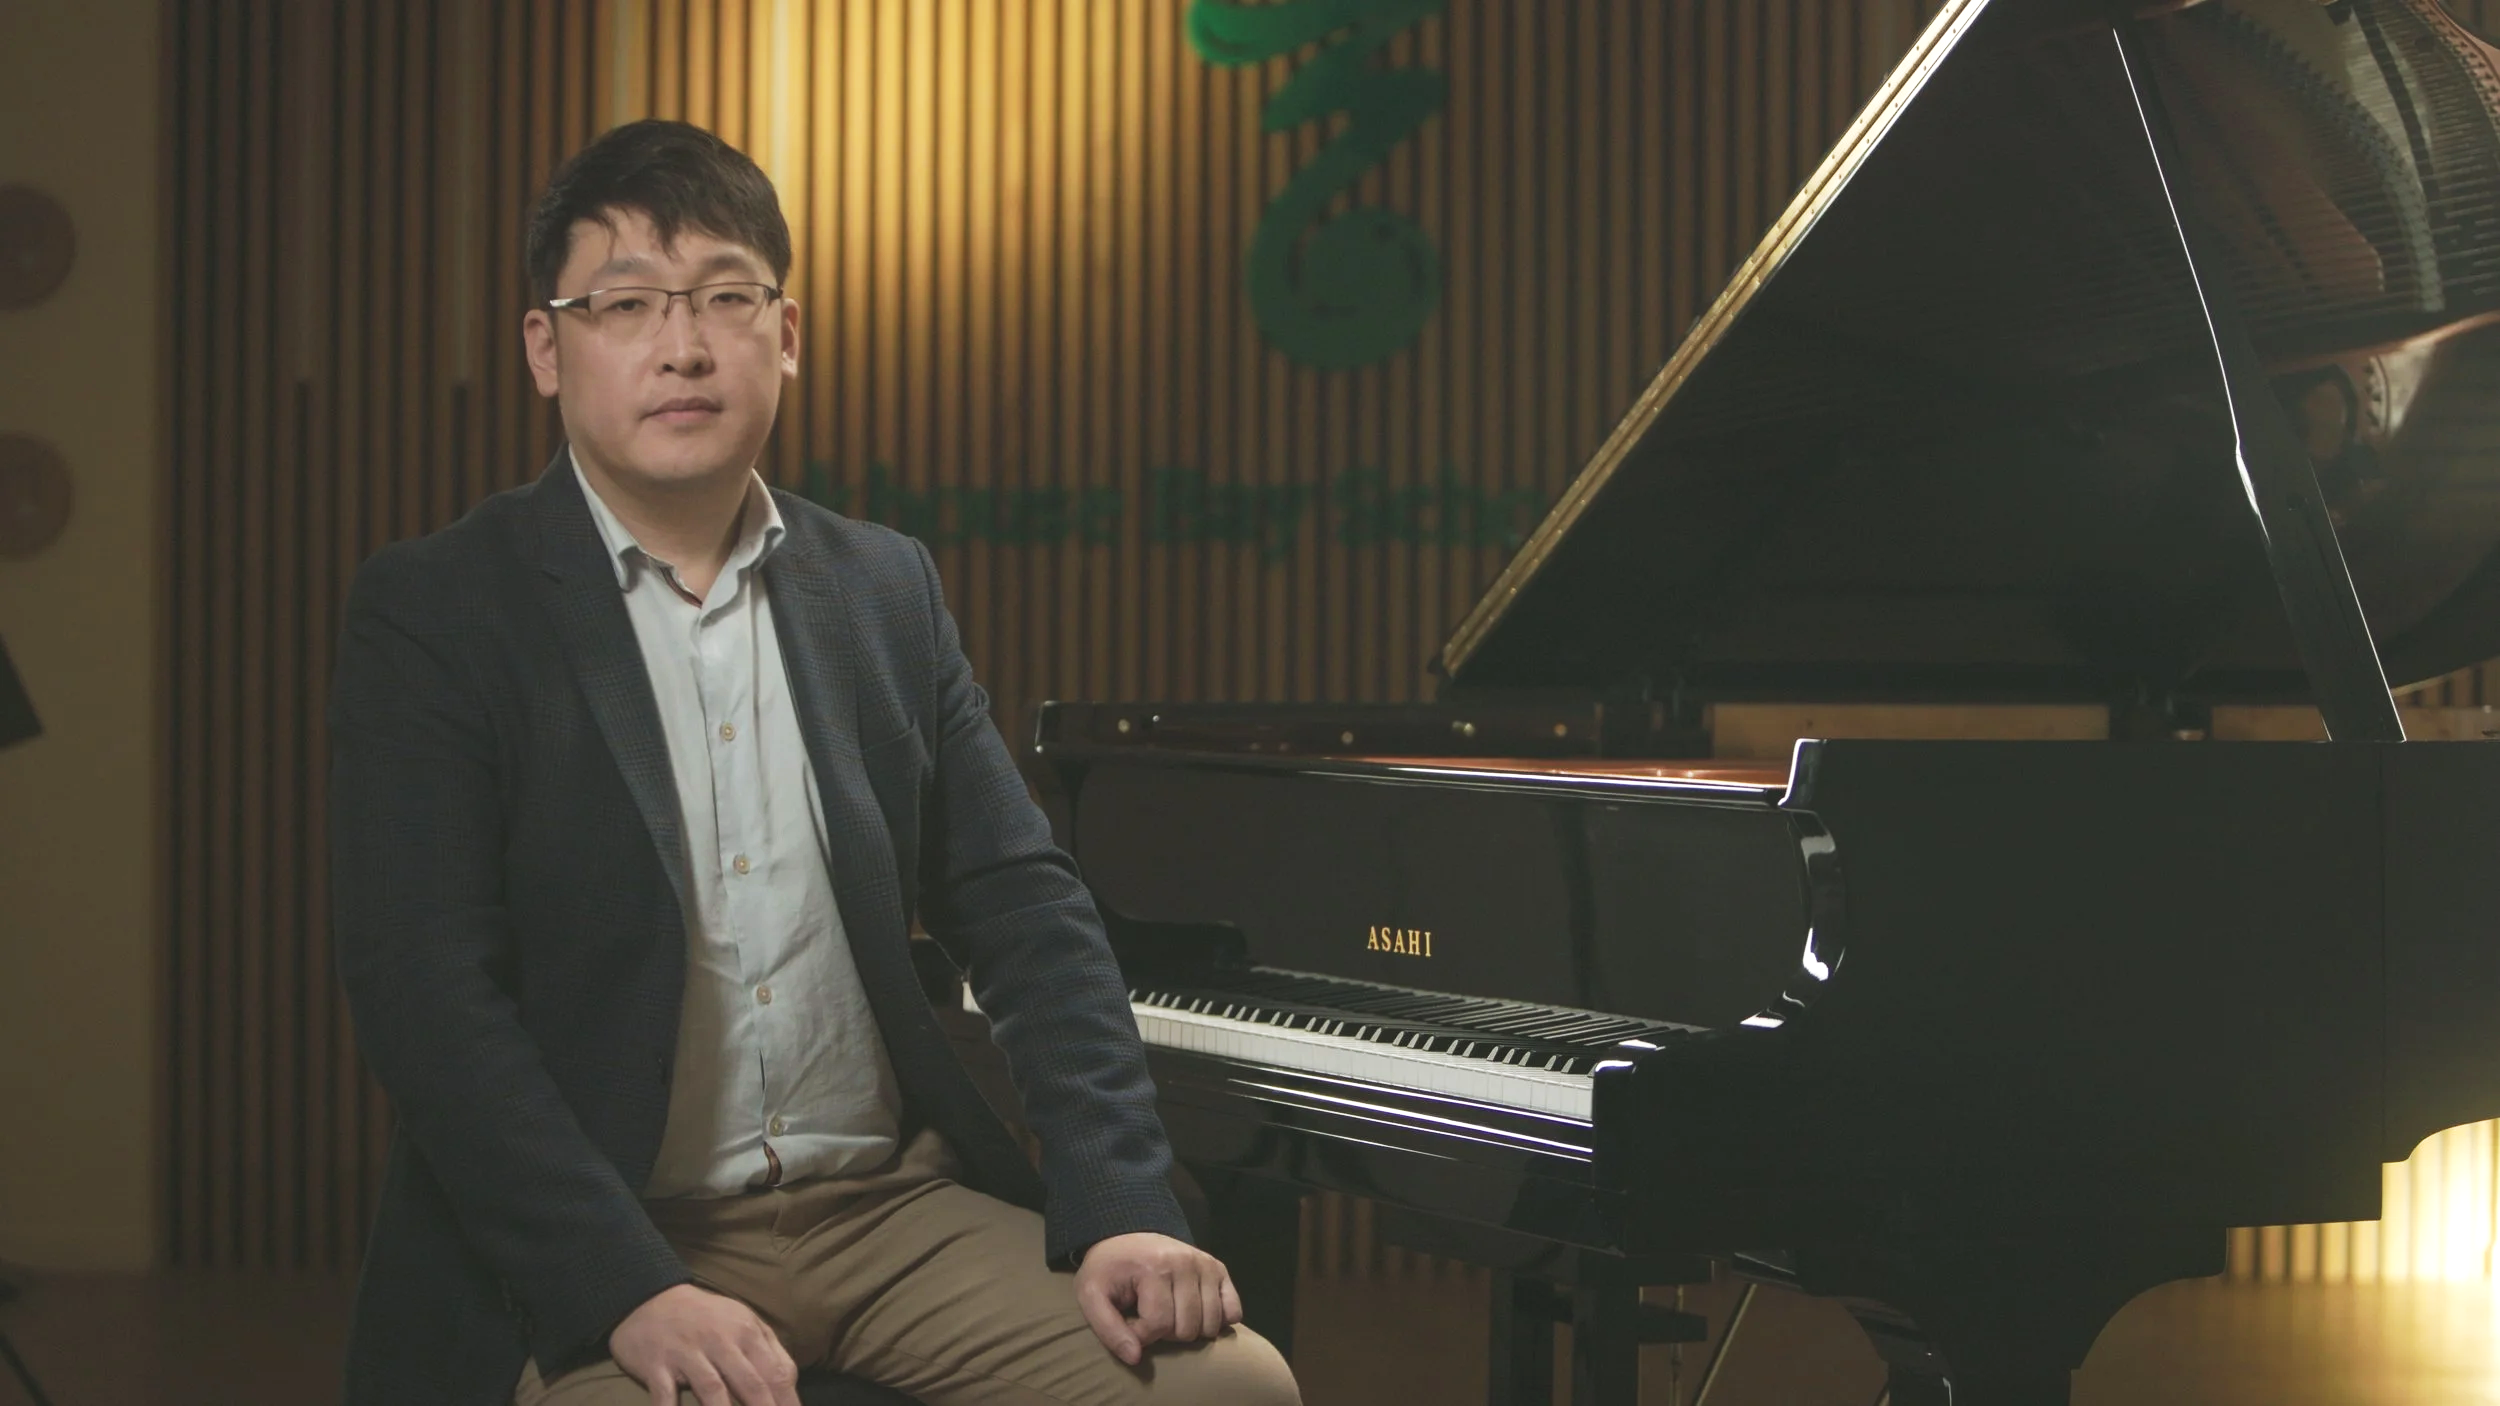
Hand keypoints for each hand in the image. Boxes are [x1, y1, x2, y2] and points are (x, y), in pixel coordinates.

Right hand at [608, 1283, 801, 1405]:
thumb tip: (791, 1384)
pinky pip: (664, 1395)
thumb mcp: (744, 1322)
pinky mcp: (655, 1365)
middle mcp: (720, 1342)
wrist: (650, 1299)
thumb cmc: (706, 1318)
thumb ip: (770, 1351)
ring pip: (712, 1390)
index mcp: (746, 1332)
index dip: (788, 1403)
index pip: (776, 1373)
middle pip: (750, 1384)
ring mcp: (687, 1353)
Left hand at [1073, 1231, 1243, 1365]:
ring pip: (1210, 1325)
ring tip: (1171, 1314)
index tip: (1129, 1321)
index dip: (1140, 1335)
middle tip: (1151, 1316)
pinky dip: (1217, 1320)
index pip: (1157, 1326)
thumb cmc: (1108, 1270)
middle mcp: (1186, 1262)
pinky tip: (1196, 1313)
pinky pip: (1233, 1310)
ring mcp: (1206, 1264)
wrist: (1126, 1235)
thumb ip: (1108, 1330)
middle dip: (1166, 1333)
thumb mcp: (1092, 1296)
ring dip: (1189, 1329)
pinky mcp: (1218, 1269)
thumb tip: (1135, 1358)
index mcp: (1154, 1267)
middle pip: (1187, 1329)